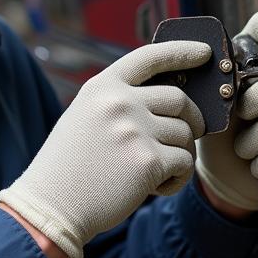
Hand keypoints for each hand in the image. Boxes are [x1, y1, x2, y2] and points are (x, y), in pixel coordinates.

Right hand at [0, 40, 209, 257]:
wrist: (53, 206)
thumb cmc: (71, 166)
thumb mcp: (85, 116)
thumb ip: (120, 101)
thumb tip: (172, 97)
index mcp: (103, 87)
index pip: (150, 57)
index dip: (182, 52)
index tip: (204, 53)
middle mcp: (120, 102)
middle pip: (180, 99)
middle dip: (190, 120)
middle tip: (183, 138)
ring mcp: (135, 130)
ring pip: (186, 134)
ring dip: (179, 154)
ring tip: (155, 171)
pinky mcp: (149, 161)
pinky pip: (185, 163)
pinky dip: (177, 178)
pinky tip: (155, 187)